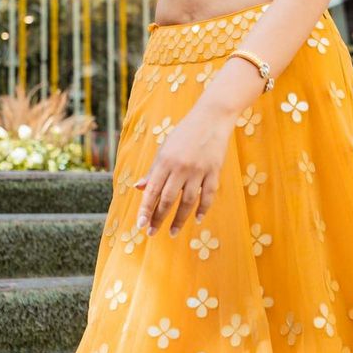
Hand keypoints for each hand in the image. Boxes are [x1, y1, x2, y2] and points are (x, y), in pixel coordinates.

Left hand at [134, 105, 234, 236]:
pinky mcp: (214, 171)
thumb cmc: (184, 134)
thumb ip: (153, 171)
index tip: (140, 225)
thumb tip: (139, 188)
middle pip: (168, 199)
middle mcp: (180, 167)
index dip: (146, 209)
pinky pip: (208, 195)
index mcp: (165, 161)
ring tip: (172, 232)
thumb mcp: (164, 149)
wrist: (211, 118)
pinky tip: (197, 219)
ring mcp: (199, 170)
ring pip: (188, 201)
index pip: (152, 190)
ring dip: (179, 219)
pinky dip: (203, 208)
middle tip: (151, 233)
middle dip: (158, 218)